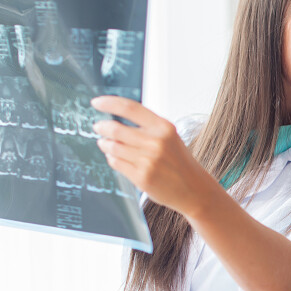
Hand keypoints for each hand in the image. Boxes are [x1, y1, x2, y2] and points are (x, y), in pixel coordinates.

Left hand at [91, 96, 215, 216]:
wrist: (194, 188)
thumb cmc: (179, 161)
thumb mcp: (169, 137)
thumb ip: (147, 126)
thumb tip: (115, 118)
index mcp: (163, 127)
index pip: (130, 108)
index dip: (109, 103)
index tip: (96, 102)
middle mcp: (156, 142)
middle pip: (116, 129)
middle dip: (102, 127)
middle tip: (98, 127)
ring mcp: (148, 161)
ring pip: (113, 147)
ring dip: (105, 144)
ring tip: (105, 144)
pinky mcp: (142, 177)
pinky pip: (116, 163)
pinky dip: (111, 158)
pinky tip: (115, 157)